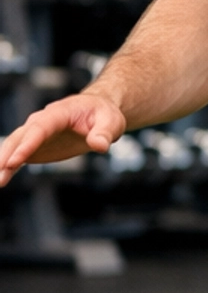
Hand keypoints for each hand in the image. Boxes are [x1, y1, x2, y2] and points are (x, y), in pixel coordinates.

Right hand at [0, 92, 126, 186]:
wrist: (98, 113)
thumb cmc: (104, 115)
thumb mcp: (111, 121)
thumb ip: (104, 133)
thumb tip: (100, 145)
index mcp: (58, 114)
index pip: (39, 129)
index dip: (27, 145)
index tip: (15, 161)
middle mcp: (41, 122)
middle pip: (20, 138)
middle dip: (8, 155)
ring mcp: (36, 134)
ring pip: (15, 146)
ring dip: (3, 163)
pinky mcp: (37, 146)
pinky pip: (19, 155)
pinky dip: (8, 167)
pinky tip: (1, 180)